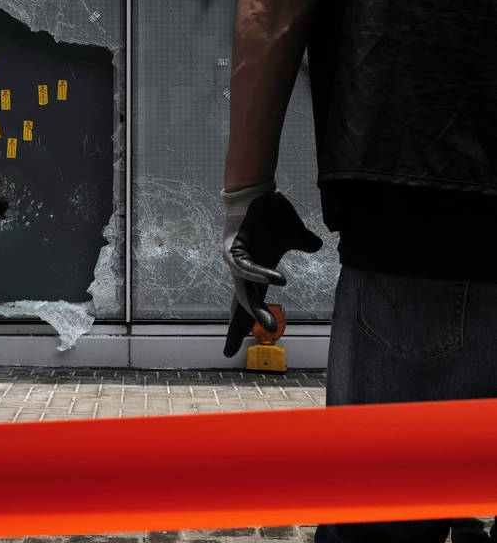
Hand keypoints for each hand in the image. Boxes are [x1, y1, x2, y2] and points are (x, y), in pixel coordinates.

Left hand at [221, 181, 322, 357]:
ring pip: (243, 291)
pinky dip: (260, 274)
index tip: (226, 351)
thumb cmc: (272, 213)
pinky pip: (247, 266)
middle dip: (238, 329)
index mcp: (256, 274)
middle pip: (240, 306)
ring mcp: (235, 261)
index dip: (241, 326)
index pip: (247, 305)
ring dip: (255, 309)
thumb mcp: (294, 234)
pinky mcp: (232, 249)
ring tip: (267, 326)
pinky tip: (276, 281)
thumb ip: (304, 243)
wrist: (260, 191)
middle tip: (228, 352)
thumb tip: (316, 247)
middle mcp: (243, 271)